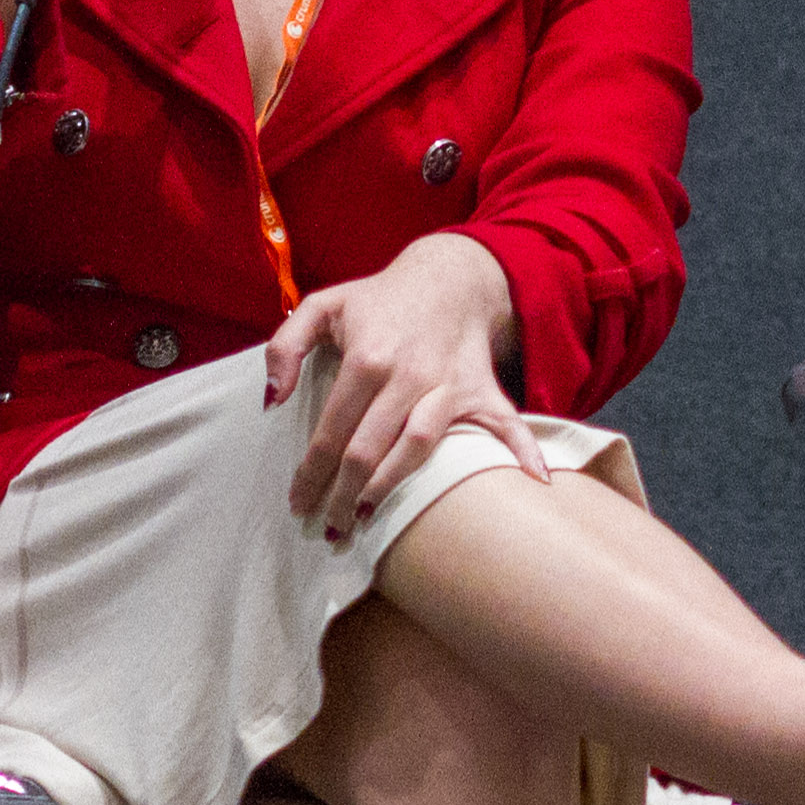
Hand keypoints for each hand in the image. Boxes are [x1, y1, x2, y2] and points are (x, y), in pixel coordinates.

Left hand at [262, 231, 538, 541]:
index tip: (298, 504)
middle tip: (328, 529)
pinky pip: (504, 424)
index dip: (311, 473)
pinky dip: (521, 450)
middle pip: (369, 451)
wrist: (448, 276)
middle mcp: (407, 375)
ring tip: (366, 522)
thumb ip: (284, 347)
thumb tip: (272, 401)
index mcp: (366, 358)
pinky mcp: (479, 391)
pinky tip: (532, 481)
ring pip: (417, 448)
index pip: (331, 431)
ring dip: (391, 491)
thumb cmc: (380, 299)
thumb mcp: (323, 305)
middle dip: (343, 496)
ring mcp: (446, 386)